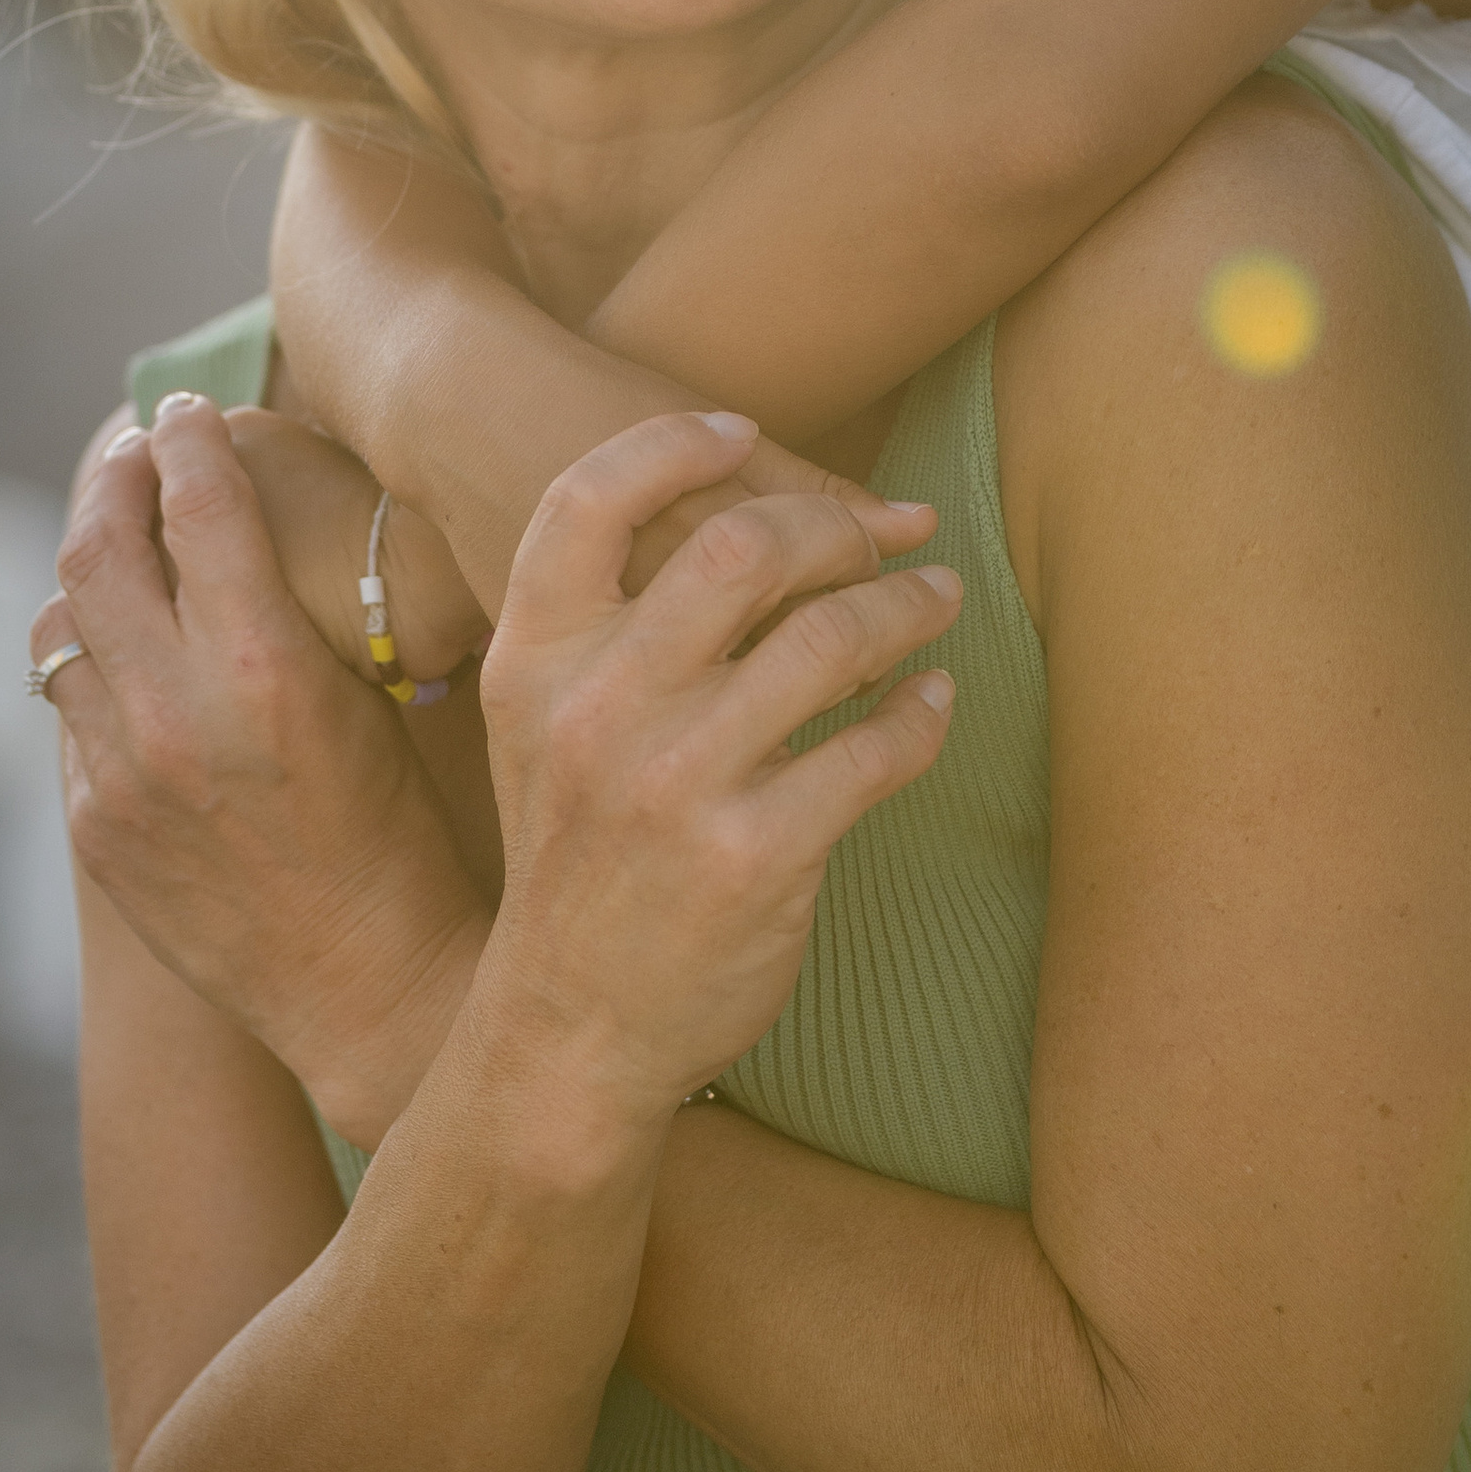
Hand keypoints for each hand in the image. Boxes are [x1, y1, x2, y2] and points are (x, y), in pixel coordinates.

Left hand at [41, 399, 487, 1142]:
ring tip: (115, 536)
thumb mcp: (378, 697)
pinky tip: (123, 648)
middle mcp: (178, 715)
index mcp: (268, 668)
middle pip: (97, 549)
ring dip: (85, 567)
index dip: (188, 437)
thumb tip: (253, 517)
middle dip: (112, 478)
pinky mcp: (97, 828)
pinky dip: (90, 661)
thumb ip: (299, 609)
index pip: (200, 503)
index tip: (190, 406)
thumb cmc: (409, 831)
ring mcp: (123, 777)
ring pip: (59, 628)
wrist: (368, 982)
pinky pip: (68, 712)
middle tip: (133, 448)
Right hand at [475, 414, 957, 1131]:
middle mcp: (598, 708)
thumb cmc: (577, 860)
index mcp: (534, 663)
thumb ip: (611, 630)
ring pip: (831, 638)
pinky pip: (875, 749)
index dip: (673, 444)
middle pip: (739, 544)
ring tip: (936, 602)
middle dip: (831, 528)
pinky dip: (922, 714)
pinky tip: (932, 704)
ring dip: (906, 607)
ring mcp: (676, 782)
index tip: (748, 437)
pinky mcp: (755, 854)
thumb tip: (752, 521)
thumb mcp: (545, 731)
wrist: (567, 1034)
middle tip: (880, 540)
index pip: (586, 500)